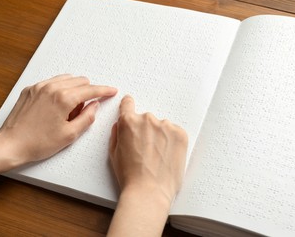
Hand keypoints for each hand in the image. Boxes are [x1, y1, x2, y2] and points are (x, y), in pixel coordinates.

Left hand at [0, 74, 116, 165]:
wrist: (11, 145)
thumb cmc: (37, 143)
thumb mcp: (69, 135)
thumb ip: (87, 118)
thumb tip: (94, 106)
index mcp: (63, 98)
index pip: (91, 89)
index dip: (104, 91)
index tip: (111, 91)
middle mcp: (51, 88)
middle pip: (80, 81)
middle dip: (87, 92)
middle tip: (82, 111)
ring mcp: (39, 87)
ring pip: (66, 79)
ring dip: (73, 89)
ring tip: (67, 110)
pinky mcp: (30, 89)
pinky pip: (51, 82)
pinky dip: (59, 89)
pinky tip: (55, 105)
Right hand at [107, 95, 186, 235]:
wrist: (149, 191)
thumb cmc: (130, 176)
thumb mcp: (113, 153)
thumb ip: (116, 133)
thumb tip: (120, 125)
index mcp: (129, 122)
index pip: (128, 103)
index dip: (128, 107)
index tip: (130, 108)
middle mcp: (147, 119)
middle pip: (145, 119)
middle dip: (145, 130)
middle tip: (145, 150)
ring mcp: (165, 126)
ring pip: (161, 126)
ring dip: (160, 135)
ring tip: (157, 156)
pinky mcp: (180, 134)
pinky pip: (174, 132)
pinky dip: (171, 141)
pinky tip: (166, 156)